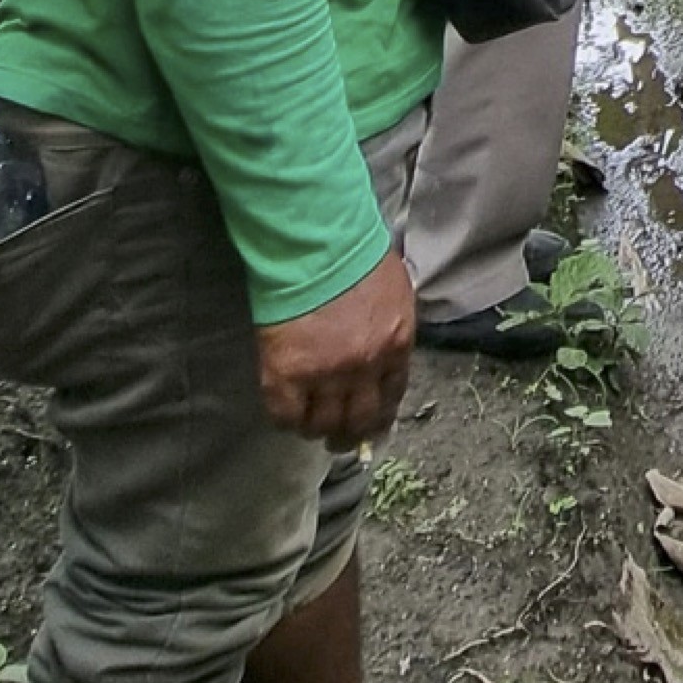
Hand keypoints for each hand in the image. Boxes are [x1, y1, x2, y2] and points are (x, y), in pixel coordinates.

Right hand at [255, 246, 419, 441]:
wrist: (315, 241)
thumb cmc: (355, 253)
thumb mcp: (395, 290)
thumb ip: (392, 326)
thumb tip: (386, 348)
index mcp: (396, 345)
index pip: (392, 396)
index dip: (380, 416)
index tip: (372, 424)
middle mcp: (365, 368)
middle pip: (360, 420)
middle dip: (350, 435)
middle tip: (339, 440)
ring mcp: (325, 375)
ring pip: (323, 424)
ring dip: (317, 429)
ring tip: (310, 426)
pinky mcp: (286, 375)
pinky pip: (285, 416)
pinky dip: (286, 420)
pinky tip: (286, 413)